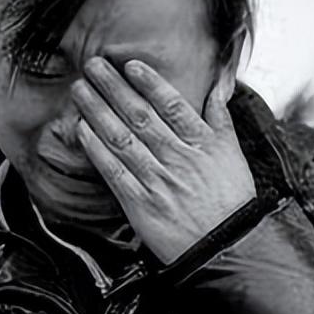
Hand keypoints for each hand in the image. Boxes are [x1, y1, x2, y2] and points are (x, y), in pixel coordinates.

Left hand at [72, 56, 256, 264]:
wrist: (226, 248)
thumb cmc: (231, 201)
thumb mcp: (233, 154)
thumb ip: (221, 116)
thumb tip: (219, 84)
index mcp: (202, 143)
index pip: (172, 105)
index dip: (149, 83)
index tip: (130, 65)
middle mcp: (178, 158)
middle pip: (140, 115)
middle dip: (113, 88)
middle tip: (93, 65)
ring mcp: (158, 180)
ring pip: (122, 138)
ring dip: (98, 111)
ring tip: (81, 90)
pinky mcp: (140, 204)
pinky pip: (114, 171)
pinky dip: (96, 149)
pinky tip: (82, 130)